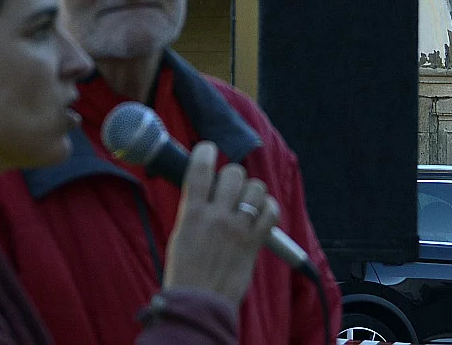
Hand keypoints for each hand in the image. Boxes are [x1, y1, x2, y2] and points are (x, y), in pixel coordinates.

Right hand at [162, 141, 279, 306]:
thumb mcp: (180, 232)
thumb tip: (205, 191)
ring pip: (257, 189)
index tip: (208, 150)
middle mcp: (217, 216)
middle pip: (234, 174)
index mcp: (192, 212)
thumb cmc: (184, 270)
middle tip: (229, 187)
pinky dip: (269, 208)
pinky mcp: (255, 242)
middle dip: (233, 176)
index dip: (206, 152)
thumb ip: (193, 209)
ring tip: (247, 201)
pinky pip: (272, 212)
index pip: (201, 167)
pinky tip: (261, 213)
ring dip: (253, 191)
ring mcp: (239, 228)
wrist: (200, 301)